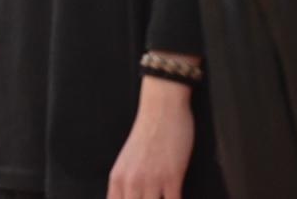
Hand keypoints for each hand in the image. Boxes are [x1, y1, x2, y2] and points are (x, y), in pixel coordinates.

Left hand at [107, 76, 194, 198]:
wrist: (162, 107)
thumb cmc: (147, 132)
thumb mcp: (128, 161)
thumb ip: (128, 184)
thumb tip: (131, 198)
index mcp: (117, 179)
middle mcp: (131, 183)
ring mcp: (151, 181)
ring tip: (166, 198)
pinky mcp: (172, 177)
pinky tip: (179, 198)